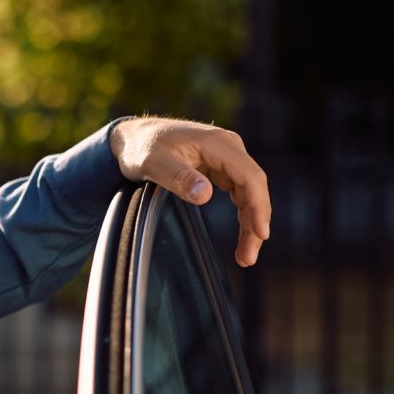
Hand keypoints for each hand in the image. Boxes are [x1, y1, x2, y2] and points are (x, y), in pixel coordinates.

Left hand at [109, 117, 271, 266]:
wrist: (133, 136)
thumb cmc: (142, 146)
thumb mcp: (154, 162)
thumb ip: (179, 178)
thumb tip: (205, 195)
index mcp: (218, 144)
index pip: (250, 176)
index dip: (258, 206)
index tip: (260, 232)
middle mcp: (228, 148)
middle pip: (253, 187)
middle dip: (255, 223)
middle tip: (248, 257)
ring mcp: (226, 158)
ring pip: (248, 193)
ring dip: (250, 223)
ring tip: (245, 255)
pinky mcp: (219, 168)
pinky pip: (238, 193)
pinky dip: (242, 214)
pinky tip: (243, 233)